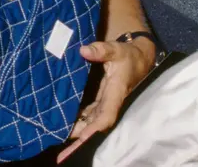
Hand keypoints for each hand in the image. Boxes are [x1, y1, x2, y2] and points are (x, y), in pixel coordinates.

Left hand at [57, 39, 155, 162]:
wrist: (138, 58)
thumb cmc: (127, 55)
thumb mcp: (116, 49)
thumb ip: (101, 50)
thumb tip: (83, 51)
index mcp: (116, 92)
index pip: (106, 115)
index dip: (95, 127)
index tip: (82, 137)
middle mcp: (111, 101)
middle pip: (97, 124)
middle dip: (82, 135)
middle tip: (63, 147)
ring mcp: (106, 102)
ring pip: (92, 120)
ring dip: (78, 129)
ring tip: (59, 135)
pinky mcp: (102, 100)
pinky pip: (90, 114)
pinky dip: (79, 119)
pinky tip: (66, 123)